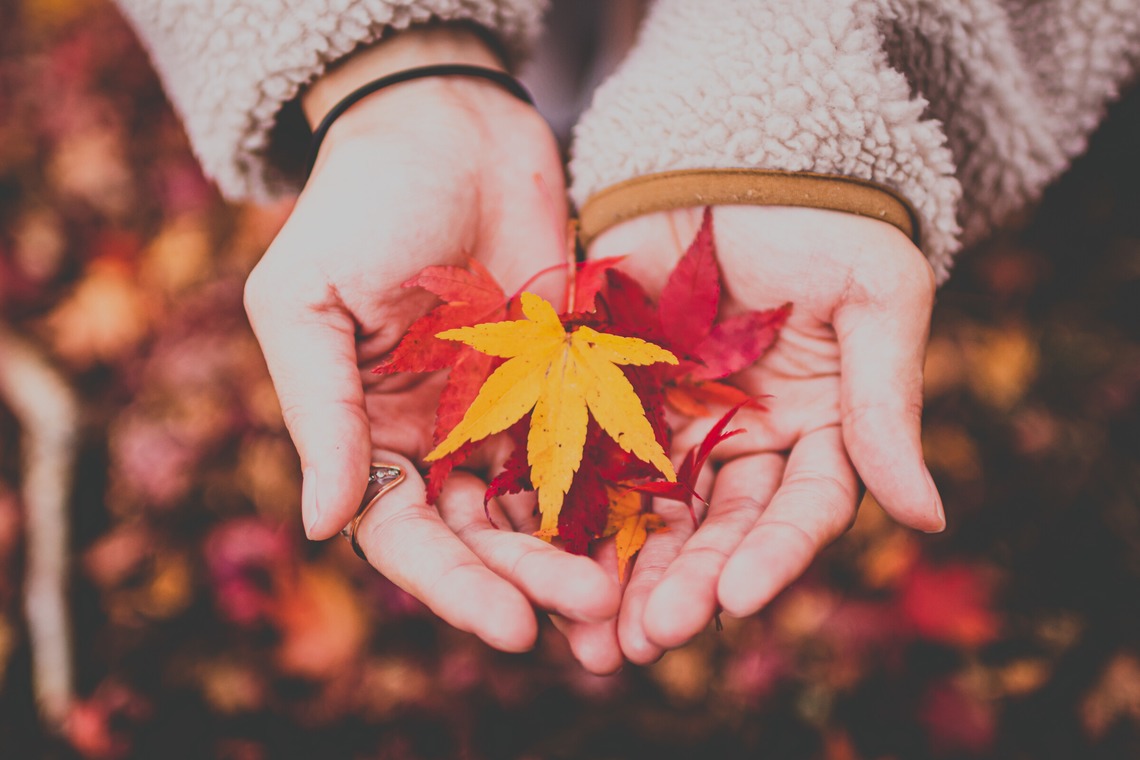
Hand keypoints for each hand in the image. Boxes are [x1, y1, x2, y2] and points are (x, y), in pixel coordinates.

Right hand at [244, 26, 619, 654]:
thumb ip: (319, 413)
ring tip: (634, 600)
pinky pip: (597, 448)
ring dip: (585, 555)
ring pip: (548, 507)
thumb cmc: (359, 206)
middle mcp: (442, 439)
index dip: (456, 585)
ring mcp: (510, 412)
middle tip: (595, 612)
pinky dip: (622, 494)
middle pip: (487, 536)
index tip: (511, 626)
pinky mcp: (570, 380)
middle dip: (534, 579)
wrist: (448, 127)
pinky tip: (663, 532)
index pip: (408, 535)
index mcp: (372, 434)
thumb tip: (322, 527)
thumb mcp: (306, 304)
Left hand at [566, 204, 943, 666]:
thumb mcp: (875, 298)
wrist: (726, 150)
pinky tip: (545, 561)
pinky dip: (572, 515)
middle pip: (718, 530)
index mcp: (817, 427)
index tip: (737, 601)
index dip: (772, 557)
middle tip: (650, 639)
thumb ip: (887, 405)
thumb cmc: (817, 215)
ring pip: (651, 514)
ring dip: (626, 574)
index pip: (801, 511)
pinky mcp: (610, 397)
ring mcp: (674, 422)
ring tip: (593, 636)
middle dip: (686, 585)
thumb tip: (929, 518)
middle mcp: (745, 440)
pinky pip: (588, 462)